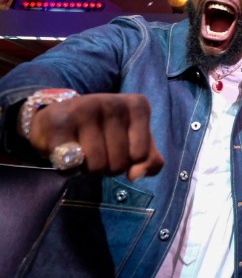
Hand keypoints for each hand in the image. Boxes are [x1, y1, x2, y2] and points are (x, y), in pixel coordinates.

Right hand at [27, 93, 163, 180]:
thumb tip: (135, 175)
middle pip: (119, 163)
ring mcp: (84, 110)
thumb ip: (149, 161)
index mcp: (137, 105)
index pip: (142, 155)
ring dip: (88, 169)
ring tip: (83, 152)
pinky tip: (65, 154)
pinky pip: (71, 166)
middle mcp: (112, 102)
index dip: (129, 161)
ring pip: (96, 166)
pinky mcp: (58, 123)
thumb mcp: (134, 141)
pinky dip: (69, 171)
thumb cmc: (104, 132)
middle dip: (108, 167)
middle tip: (98, 151)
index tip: (119, 147)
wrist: (56, 118)